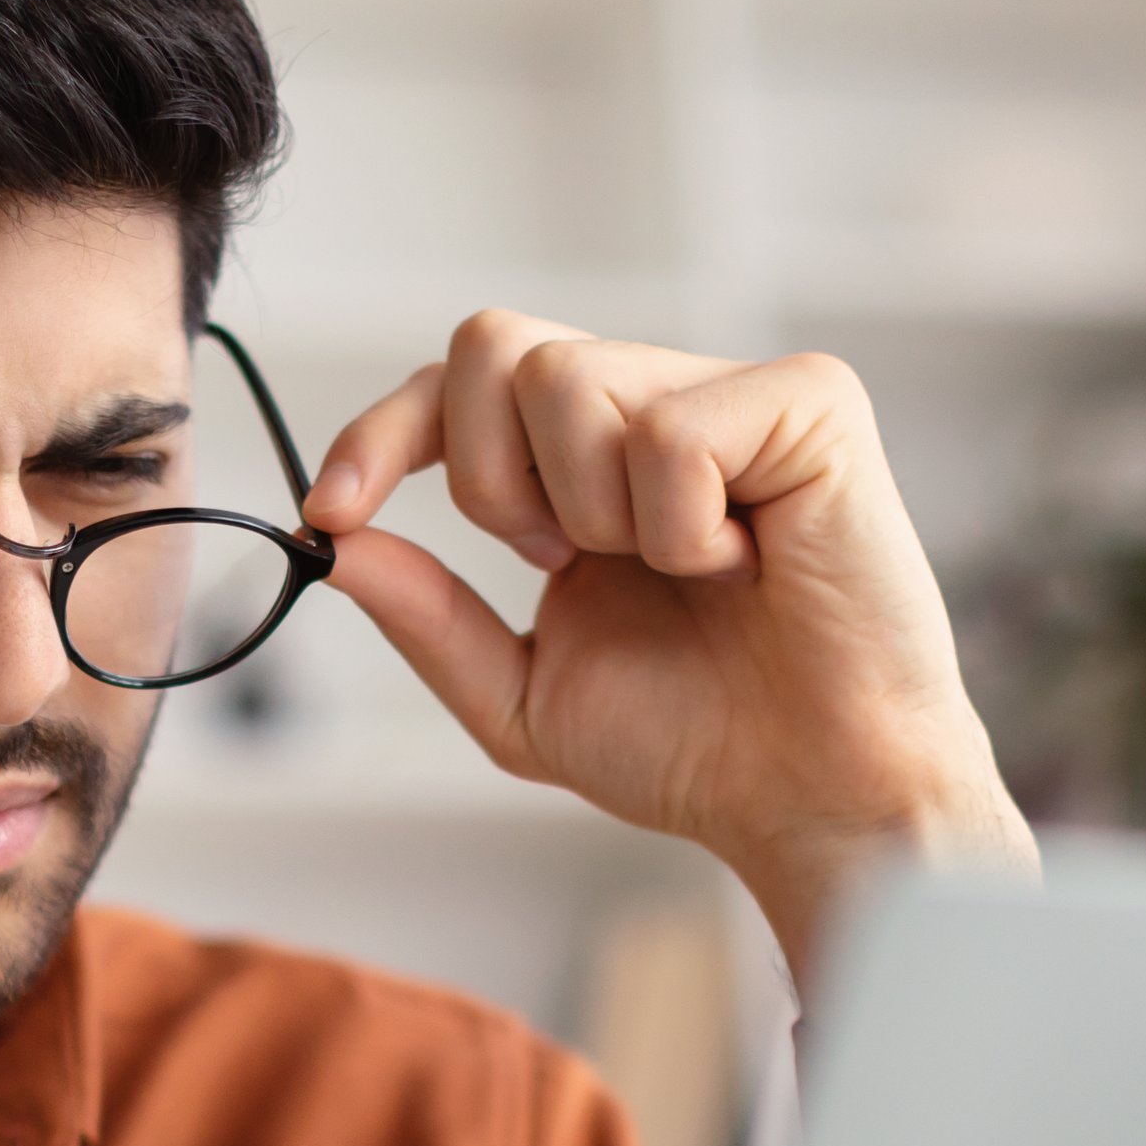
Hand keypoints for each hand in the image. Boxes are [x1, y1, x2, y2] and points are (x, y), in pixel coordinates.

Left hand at [306, 312, 1034, 987]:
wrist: (812, 799)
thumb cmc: (697, 746)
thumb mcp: (523, 696)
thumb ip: (430, 618)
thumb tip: (336, 543)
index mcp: (592, 458)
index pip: (460, 380)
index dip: (384, 431)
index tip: (333, 507)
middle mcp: (662, 399)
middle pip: (493, 346)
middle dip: (493, 479)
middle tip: (566, 563)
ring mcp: (738, 392)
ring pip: (571, 380)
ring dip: (597, 517)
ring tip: (687, 576)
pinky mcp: (812, 404)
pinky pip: (673, 431)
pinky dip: (683, 528)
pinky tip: (746, 567)